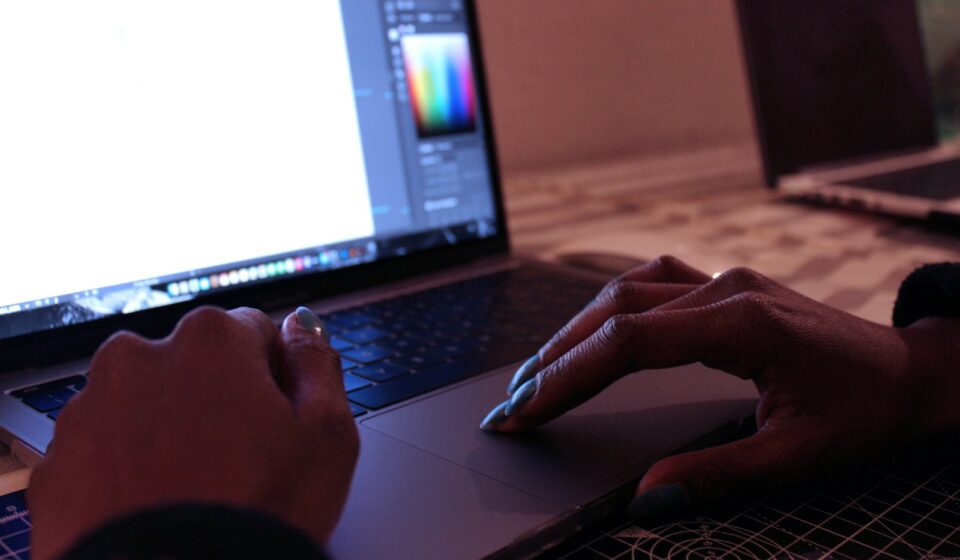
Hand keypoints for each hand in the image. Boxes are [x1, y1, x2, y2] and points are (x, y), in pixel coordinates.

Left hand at [28, 306, 358, 559]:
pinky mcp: (59, 461)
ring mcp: (91, 409)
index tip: (279, 421)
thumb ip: (318, 365)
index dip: (275, 379)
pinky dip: (128, 467)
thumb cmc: (256, 516)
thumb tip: (305, 329)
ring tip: (197, 488)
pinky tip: (158, 504)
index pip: (254, 332)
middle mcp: (141, 357)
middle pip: (194, 363)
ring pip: (145, 404)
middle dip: (217, 398)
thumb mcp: (327, 435)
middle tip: (241, 460)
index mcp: (211, 339)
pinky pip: (104, 449)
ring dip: (169, 429)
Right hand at [480, 256, 959, 515]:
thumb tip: (647, 497)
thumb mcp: (797, 456)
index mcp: (741, 324)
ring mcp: (724, 279)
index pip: (627, 343)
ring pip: (625, 291)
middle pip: (613, 311)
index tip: (525, 412)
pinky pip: (649, 282)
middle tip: (511, 406)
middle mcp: (725, 288)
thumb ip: (718, 475)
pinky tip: (589, 330)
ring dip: (574, 331)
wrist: (910, 372)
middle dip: (555, 360)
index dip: (567, 378)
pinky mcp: (724, 285)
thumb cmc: (863, 411)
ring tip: (536, 374)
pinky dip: (608, 308)